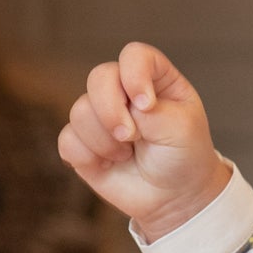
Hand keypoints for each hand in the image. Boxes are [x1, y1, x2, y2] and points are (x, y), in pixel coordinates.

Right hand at [58, 42, 233, 243]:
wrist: (176, 196)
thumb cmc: (184, 156)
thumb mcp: (182, 130)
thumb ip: (152, 113)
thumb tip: (122, 110)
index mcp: (154, 78)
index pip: (134, 56)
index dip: (134, 75)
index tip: (146, 105)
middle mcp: (123, 91)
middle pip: (99, 78)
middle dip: (111, 110)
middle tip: (130, 137)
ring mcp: (100, 115)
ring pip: (80, 111)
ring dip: (105, 141)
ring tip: (128, 154)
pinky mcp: (83, 142)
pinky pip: (68, 141)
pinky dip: (89, 156)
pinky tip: (110, 164)